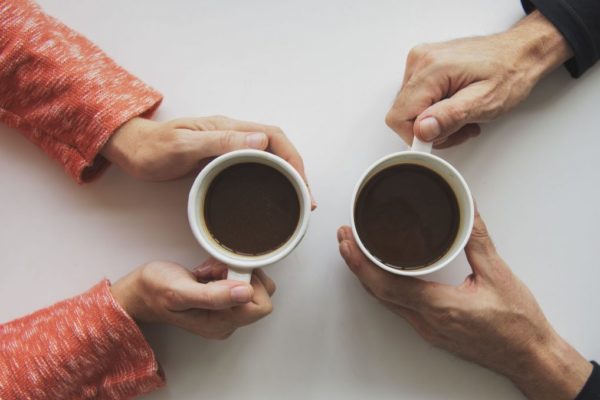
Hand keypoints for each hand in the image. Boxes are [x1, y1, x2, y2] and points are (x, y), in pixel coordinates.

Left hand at [102, 115, 314, 206]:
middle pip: (277, 147)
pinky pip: (254, 167)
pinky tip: (271, 193)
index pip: (274, 137)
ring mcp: (228, 147)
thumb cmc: (153, 148)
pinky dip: (270, 179)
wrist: (133, 150)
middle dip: (297, 170)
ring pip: (268, 157)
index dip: (293, 159)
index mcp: (229, 128)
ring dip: (286, 175)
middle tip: (306, 198)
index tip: (302, 183)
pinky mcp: (221, 160)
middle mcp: (233, 135)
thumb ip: (220, 141)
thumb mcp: (184, 145)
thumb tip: (260, 140)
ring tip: (296, 199)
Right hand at [110, 258, 275, 339]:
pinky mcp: (223, 300)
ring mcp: (225, 311)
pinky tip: (207, 272)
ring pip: (250, 283)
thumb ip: (214, 295)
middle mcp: (227, 321)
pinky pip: (239, 280)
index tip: (225, 275)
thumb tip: (246, 292)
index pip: (261, 304)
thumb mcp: (180, 292)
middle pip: (260, 293)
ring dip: (230, 270)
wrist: (139, 291)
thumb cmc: (154, 291)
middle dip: (239, 274)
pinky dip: (225, 270)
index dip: (248, 283)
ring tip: (207, 272)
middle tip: (214, 272)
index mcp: (221, 324)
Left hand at [337, 212, 591, 398]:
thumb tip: (467, 209)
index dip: (361, 263)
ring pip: (386, 302)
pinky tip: (382, 274)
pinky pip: (398, 307)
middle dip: (356, 264)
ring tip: (355, 252)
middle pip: (378, 293)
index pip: (387, 285)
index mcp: (441, 307)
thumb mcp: (499, 274)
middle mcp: (427, 322)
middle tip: (344, 239)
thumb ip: (478, 239)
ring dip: (367, 276)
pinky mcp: (432, 331)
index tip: (347, 243)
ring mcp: (428, 329)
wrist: (530, 357)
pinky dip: (383, 287)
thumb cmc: (518, 324)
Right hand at [386, 10, 572, 148]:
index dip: (417, 136)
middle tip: (459, 126)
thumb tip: (422, 130)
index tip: (441, 137)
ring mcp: (420, 61)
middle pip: (403, 114)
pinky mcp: (424, 66)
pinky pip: (417, 99)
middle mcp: (420, 61)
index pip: (399, 117)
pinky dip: (435, 109)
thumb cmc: (510, 73)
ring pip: (410, 110)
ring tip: (461, 115)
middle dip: (430, 129)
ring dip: (434, 121)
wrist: (520, 53)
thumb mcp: (485, 102)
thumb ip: (450, 117)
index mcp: (432, 69)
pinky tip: (454, 105)